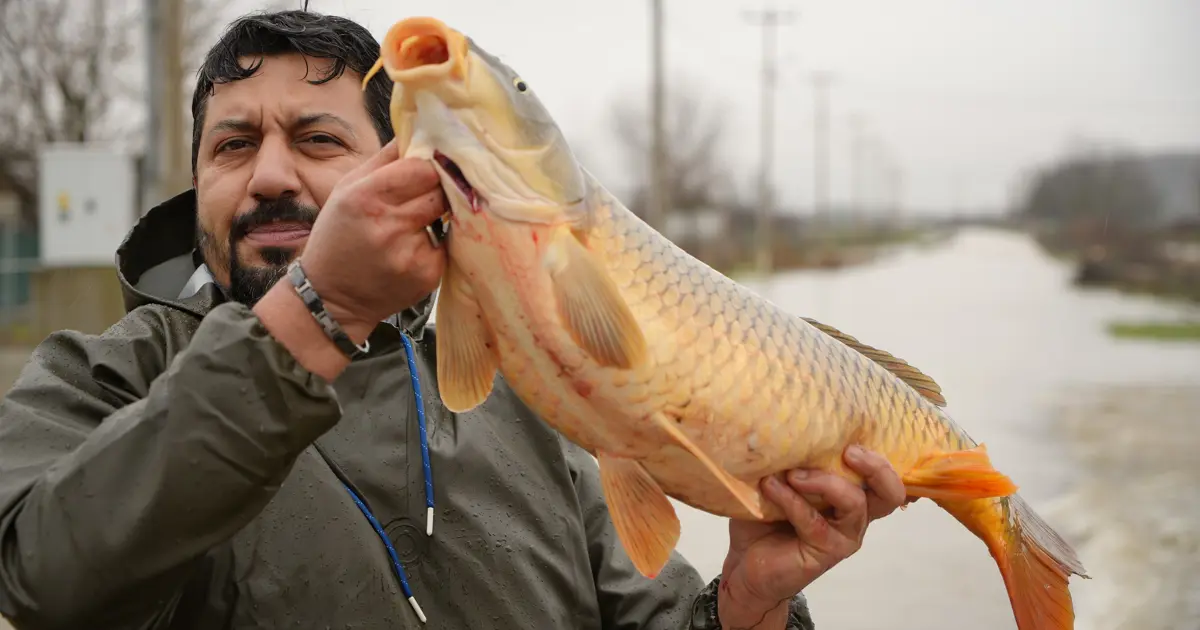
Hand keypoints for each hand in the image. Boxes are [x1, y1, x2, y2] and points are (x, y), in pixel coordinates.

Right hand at [298, 138, 447, 341]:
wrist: (331, 298)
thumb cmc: (338, 237)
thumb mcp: (345, 190)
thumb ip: (383, 160)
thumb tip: (417, 130)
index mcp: (366, 197)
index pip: (423, 168)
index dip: (430, 165)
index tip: (430, 167)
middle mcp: (389, 224)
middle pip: (440, 191)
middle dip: (437, 189)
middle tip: (427, 194)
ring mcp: (410, 252)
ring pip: (446, 217)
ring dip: (436, 216)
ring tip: (411, 225)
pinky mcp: (426, 275)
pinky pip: (445, 246)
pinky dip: (435, 244)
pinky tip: (411, 250)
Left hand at [716, 446, 906, 628]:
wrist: (746, 563)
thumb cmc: (765, 516)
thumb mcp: (781, 480)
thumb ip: (791, 458)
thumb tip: (781, 422)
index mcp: (850, 493)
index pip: (883, 474)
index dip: (884, 455)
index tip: (856, 435)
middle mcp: (855, 515)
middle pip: (889, 493)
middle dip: (876, 467)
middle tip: (849, 451)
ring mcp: (843, 536)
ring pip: (855, 503)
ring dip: (824, 482)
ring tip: (794, 474)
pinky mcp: (825, 553)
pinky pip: (814, 523)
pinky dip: (791, 500)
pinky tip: (770, 487)